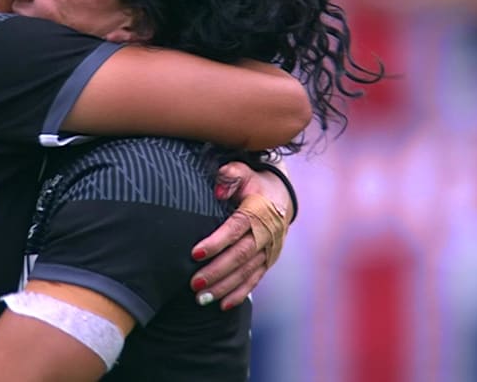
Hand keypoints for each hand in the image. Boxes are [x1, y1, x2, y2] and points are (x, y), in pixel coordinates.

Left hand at [189, 162, 291, 309]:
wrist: (281, 196)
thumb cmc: (254, 184)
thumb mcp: (244, 172)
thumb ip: (230, 175)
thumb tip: (218, 190)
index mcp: (258, 211)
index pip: (237, 228)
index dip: (217, 241)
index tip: (196, 253)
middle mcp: (266, 233)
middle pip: (241, 256)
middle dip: (217, 271)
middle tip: (194, 283)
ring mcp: (269, 250)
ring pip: (246, 272)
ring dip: (224, 287)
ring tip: (201, 298)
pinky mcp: (268, 261)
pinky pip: (254, 280)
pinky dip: (239, 293)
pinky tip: (222, 305)